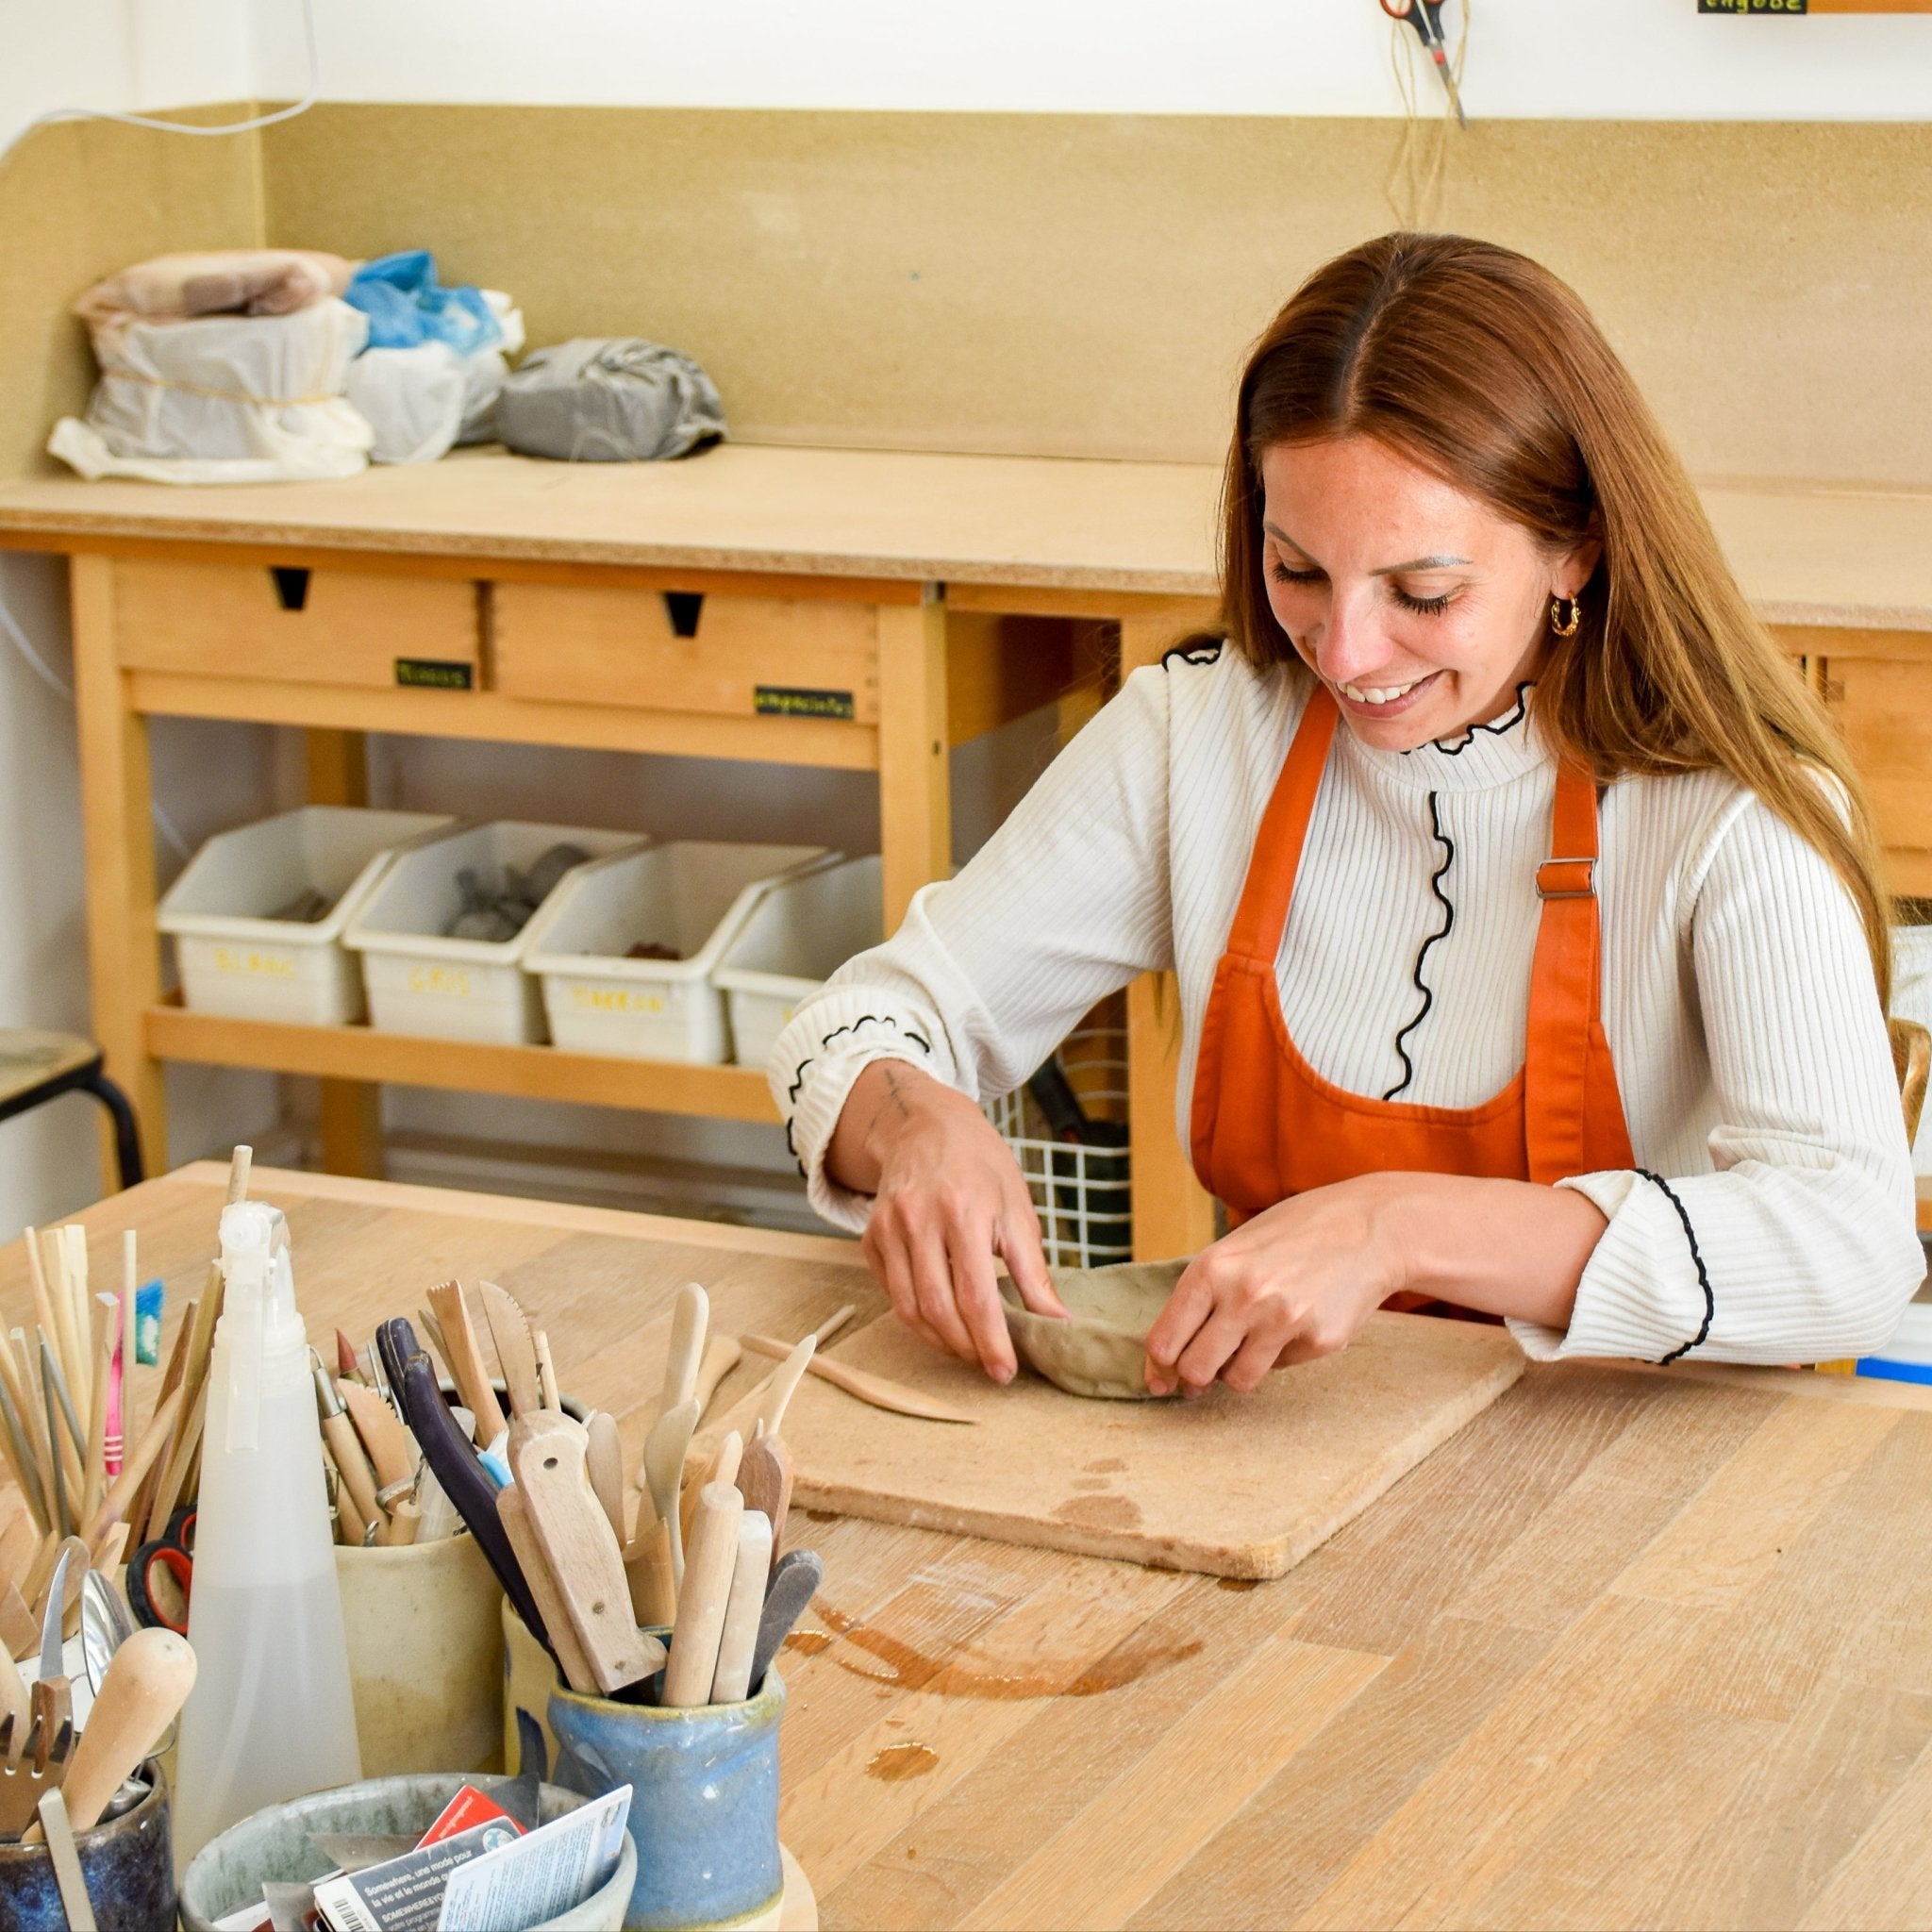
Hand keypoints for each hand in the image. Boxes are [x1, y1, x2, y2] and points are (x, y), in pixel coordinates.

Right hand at [829, 1060, 1068, 1381]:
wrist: (926, 1125)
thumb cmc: (980, 1165)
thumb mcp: (1017, 1209)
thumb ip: (1034, 1271)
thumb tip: (1057, 1323)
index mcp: (965, 1210)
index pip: (976, 1296)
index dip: (991, 1342)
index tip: (1006, 1372)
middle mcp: (920, 1220)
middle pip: (939, 1308)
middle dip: (967, 1348)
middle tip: (989, 1365)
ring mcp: (889, 1229)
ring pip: (909, 1309)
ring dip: (940, 1341)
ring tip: (968, 1350)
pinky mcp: (871, 1238)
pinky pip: (892, 1293)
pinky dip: (917, 1318)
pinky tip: (942, 1322)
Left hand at [1142, 1171, 1608, 1395]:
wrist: (1367, 1229)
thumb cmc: (1294, 1233)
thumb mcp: (1235, 1246)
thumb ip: (1201, 1292)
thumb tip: (1165, 1350)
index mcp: (1212, 1269)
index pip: (1164, 1340)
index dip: (1157, 1368)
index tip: (1158, 1379)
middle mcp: (1243, 1297)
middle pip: (1195, 1371)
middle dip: (1191, 1381)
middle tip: (1196, 1379)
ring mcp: (1282, 1322)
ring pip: (1238, 1380)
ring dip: (1236, 1371)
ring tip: (1249, 1345)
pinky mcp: (1317, 1341)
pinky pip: (1280, 1367)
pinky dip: (1279, 1355)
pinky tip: (1293, 1324)